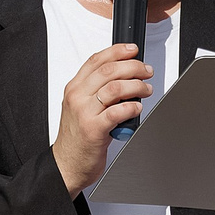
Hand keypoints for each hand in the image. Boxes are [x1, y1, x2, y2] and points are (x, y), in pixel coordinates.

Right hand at [54, 41, 152, 194]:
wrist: (67, 164)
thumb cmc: (77, 137)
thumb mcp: (80, 107)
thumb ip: (96, 91)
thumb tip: (124, 76)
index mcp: (74, 88)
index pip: (96, 60)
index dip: (117, 51)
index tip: (132, 50)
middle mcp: (77, 97)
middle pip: (108, 70)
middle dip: (133, 67)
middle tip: (146, 72)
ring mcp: (84, 112)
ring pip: (115, 88)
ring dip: (136, 86)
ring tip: (145, 90)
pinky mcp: (94, 129)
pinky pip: (117, 112)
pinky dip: (131, 107)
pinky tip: (137, 108)